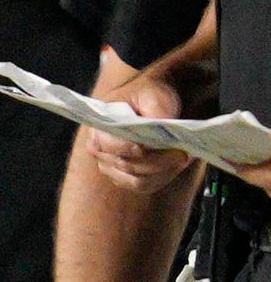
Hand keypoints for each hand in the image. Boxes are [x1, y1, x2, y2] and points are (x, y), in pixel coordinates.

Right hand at [83, 72, 193, 192]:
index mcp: (99, 128)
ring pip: (138, 181)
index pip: (111, 146)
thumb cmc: (149, 96)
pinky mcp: (124, 178)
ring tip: (181, 157)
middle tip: (183, 153)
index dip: (132, 150)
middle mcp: (99, 151)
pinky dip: (163, 178)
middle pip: (128, 166)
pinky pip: (144, 186)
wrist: (151, 103)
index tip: (155, 147)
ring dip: (164, 172)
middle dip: (159, 162)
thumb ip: (155, 111)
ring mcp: (110, 167)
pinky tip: (174, 165)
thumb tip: (160, 131)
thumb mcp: (153, 95)